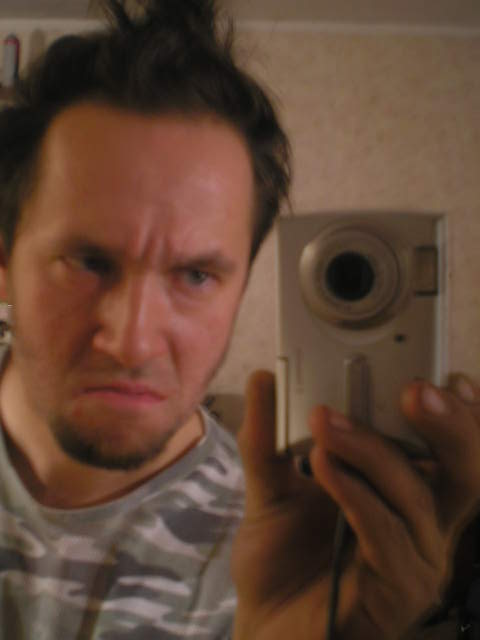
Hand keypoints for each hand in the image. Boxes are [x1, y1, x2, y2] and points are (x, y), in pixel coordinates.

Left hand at [231, 371, 479, 639]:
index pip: (451, 446)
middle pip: (465, 468)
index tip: (439, 376)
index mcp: (407, 490)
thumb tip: (264, 378)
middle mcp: (426, 522)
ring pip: (416, 494)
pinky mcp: (398, 590)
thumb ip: (269, 435)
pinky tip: (323, 466)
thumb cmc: (282, 557)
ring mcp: (417, 559)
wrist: (266, 625)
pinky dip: (355, 492)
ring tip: (326, 422)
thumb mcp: (272, 485)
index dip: (460, 411)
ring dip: (372, 450)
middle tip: (414, 391)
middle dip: (450, 424)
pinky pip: (386, 531)